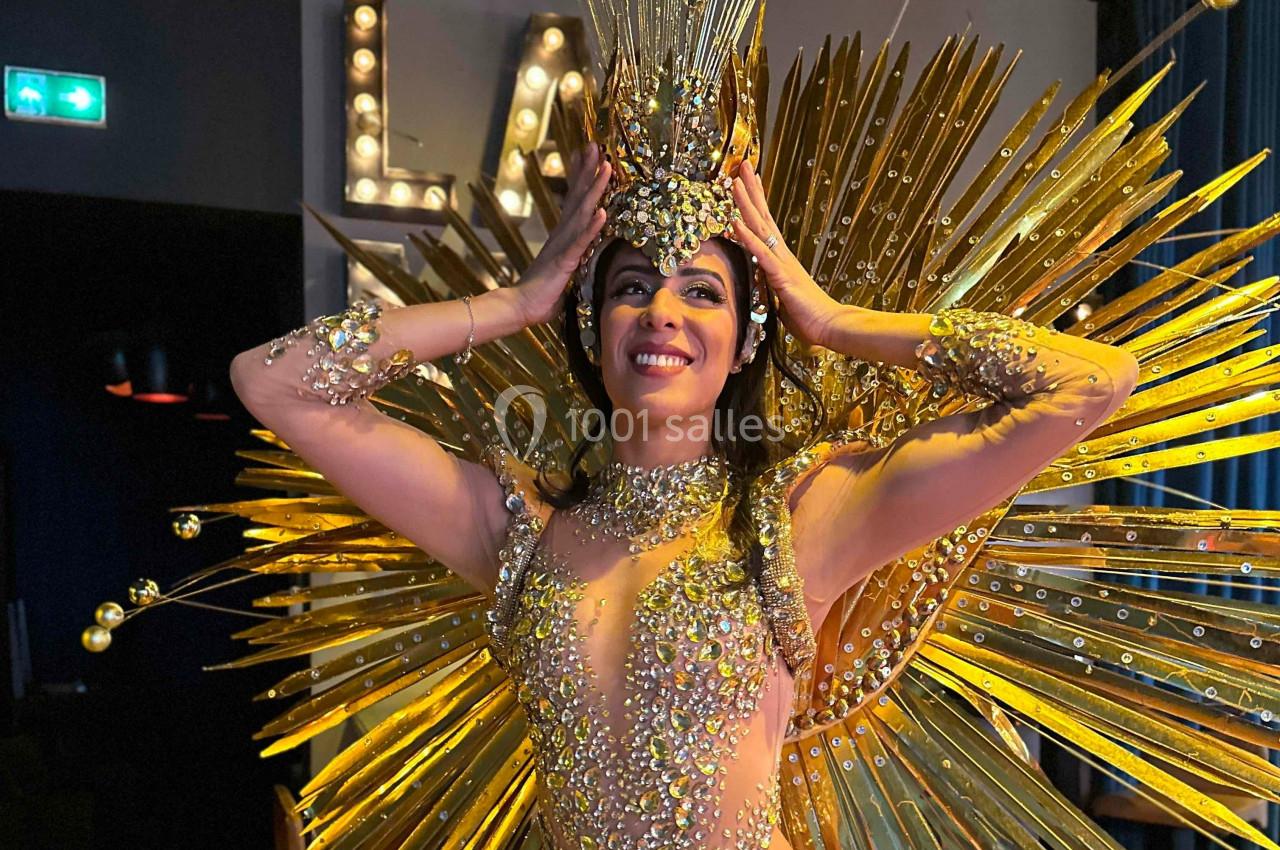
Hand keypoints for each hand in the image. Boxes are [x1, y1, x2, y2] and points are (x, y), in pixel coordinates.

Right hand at [515, 143, 610, 326]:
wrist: (520, 306)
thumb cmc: (542, 292)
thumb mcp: (563, 269)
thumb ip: (573, 256)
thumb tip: (582, 252)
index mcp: (562, 235)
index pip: (574, 199)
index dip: (581, 176)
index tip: (587, 154)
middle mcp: (562, 234)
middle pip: (578, 197)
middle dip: (588, 171)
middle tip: (595, 145)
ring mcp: (563, 245)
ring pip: (582, 212)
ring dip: (595, 189)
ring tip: (607, 167)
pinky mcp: (564, 261)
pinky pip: (581, 242)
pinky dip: (592, 227)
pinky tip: (602, 212)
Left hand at [729, 160, 841, 349]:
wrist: (830, 326)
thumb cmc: (809, 317)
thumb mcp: (783, 298)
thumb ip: (773, 286)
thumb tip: (764, 282)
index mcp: (782, 259)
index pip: (766, 224)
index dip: (756, 201)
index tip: (748, 180)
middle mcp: (782, 254)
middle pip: (763, 216)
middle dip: (751, 190)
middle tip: (742, 164)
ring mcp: (782, 263)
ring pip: (760, 227)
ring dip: (746, 204)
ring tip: (734, 182)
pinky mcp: (782, 276)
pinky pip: (762, 253)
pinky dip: (748, 237)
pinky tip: (736, 222)